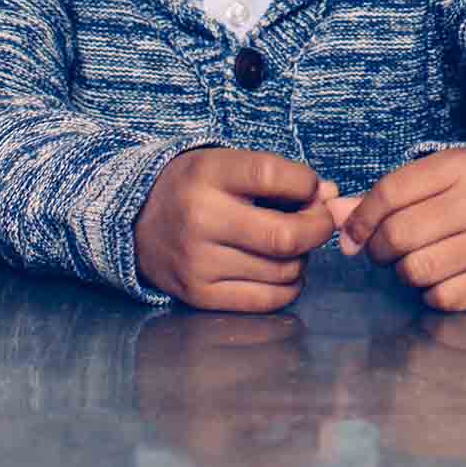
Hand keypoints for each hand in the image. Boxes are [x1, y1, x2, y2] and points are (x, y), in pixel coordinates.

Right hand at [135, 147, 340, 312]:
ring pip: (283, 270)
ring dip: (302, 258)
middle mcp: (200, 219)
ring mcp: (198, 262)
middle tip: (318, 222)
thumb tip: (330, 197)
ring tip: (290, 244)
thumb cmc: (196, 188)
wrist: (136, 221)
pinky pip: (266, 300)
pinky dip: (288, 286)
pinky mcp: (199, 295)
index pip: (274, 175)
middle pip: (286, 235)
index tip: (309, 188)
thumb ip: (280, 177)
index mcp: (208, 175)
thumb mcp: (229, 166)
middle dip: (318, 229)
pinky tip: (281, 269)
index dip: (306, 184)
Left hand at [332, 150, 465, 311]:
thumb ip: (382, 198)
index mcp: (461, 165)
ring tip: (418, 261)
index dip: (360, 219)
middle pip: (398, 234)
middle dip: (379, 249)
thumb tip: (333, 216)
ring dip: (406, 272)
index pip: (389, 193)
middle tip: (387, 251)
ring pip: (416, 269)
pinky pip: (443, 297)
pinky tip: (445, 276)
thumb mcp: (433, 182)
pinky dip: (433, 293)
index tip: (352, 235)